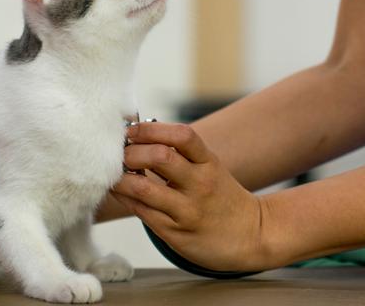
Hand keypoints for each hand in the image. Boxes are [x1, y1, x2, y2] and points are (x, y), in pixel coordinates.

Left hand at [112, 122, 270, 271]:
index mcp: (209, 163)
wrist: (252, 235)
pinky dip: (125, 197)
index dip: (151, 129)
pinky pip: (142, 212)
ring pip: (143, 188)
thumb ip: (181, 154)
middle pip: (160, 157)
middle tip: (118, 153)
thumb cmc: (222, 197)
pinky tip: (119, 190)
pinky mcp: (175, 233)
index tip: (132, 130)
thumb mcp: (209, 168)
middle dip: (131, 152)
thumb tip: (139, 136)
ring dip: (120, 177)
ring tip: (113, 172)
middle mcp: (200, 184)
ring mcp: (187, 210)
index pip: (182, 135)